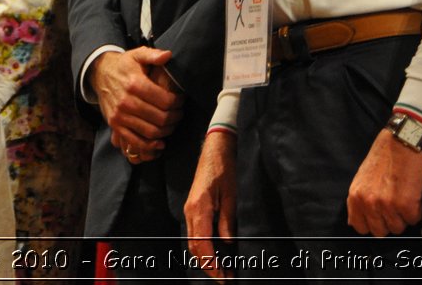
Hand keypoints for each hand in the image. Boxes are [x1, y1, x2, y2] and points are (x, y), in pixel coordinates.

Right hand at [94, 48, 183, 161]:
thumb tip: (168, 56)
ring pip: (151, 131)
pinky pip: (135, 141)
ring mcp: (119, 116)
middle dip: (175, 117)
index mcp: (135, 84)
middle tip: (180, 113)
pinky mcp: (115, 125)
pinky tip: (160, 142)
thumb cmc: (124, 65)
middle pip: (160, 118)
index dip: (178, 103)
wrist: (100, 74)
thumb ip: (153, 55)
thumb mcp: (137, 55)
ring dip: (166, 131)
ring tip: (172, 123)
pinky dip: (150, 145)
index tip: (181, 100)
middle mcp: (126, 101)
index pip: (165, 101)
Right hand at [184, 130, 236, 280]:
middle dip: (208, 265)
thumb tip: (227, 243)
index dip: (212, 263)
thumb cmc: (224, 168)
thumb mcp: (231, 195)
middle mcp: (191, 211)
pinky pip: (196, 232)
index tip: (222, 275)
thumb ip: (227, 221)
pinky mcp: (193, 208)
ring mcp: (190, 210)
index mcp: (199, 208)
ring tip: (221, 270)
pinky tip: (214, 253)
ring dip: (205, 258)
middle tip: (223, 278)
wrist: (215, 149)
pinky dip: (203, 247)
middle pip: (195, 247)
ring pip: (193, 241)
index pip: (202, 244)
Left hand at [347, 129, 421, 236]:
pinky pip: (413, 219)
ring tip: (405, 197)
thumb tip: (356, 220)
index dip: (372, 223)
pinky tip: (414, 195)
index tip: (380, 217)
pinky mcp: (406, 205)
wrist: (403, 140)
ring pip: (398, 228)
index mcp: (356, 195)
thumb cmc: (385, 154)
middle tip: (395, 206)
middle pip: (380, 231)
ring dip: (404, 216)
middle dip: (390, 221)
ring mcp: (387, 205)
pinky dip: (416, 210)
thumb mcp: (363, 177)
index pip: (359, 227)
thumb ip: (360, 198)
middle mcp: (369, 202)